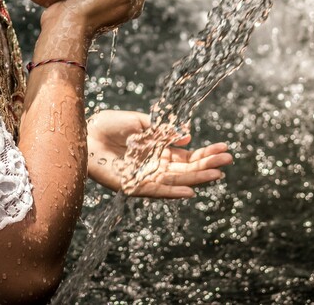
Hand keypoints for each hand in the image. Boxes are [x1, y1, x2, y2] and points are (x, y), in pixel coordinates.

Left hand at [86, 110, 232, 198]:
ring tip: (217, 174)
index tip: (224, 148)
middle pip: (187, 168)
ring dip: (197, 178)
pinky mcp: (133, 184)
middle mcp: (155, 164)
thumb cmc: (110, 124)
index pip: (187, 154)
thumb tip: (189, 135)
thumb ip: (163, 130)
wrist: (85, 132)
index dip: (205, 152)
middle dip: (207, 164)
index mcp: (158, 148)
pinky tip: (190, 192)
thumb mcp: (140, 122)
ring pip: (177, 180)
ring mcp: (146, 174)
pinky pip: (157, 190)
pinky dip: (173, 193)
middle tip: (228, 160)